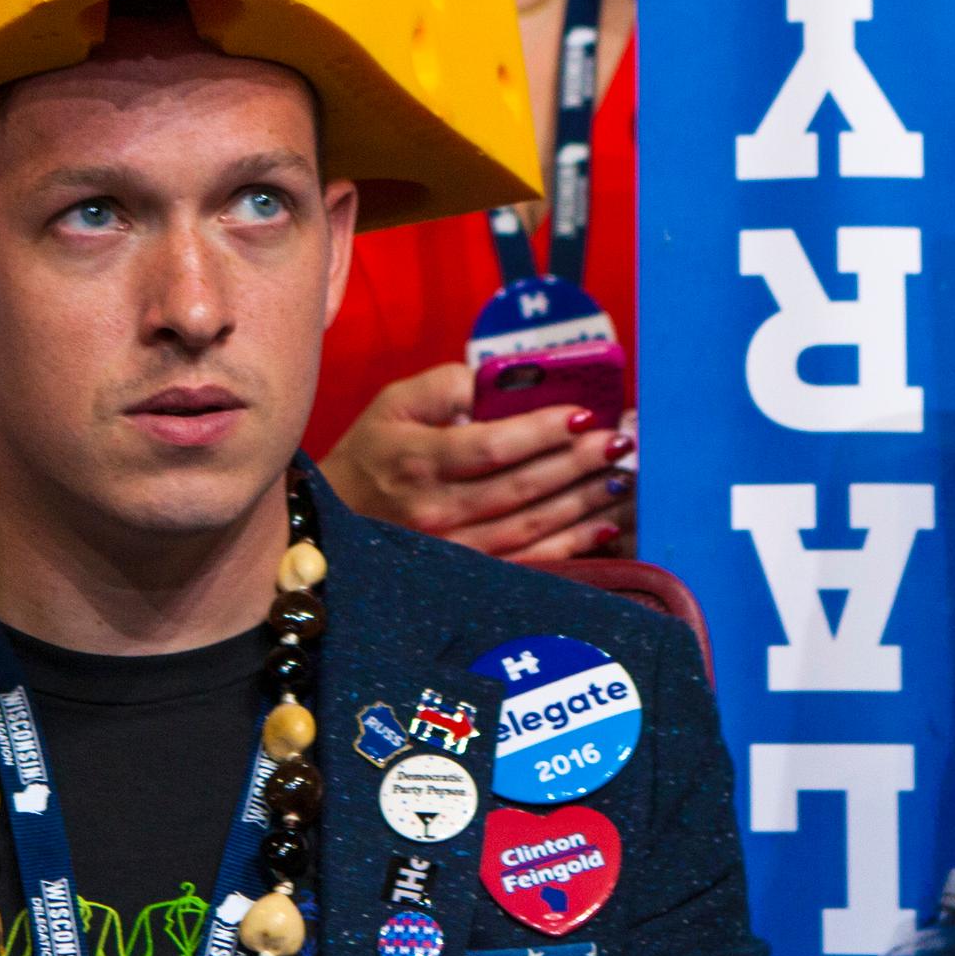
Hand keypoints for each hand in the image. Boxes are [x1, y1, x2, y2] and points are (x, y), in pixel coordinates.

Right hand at [318, 364, 630, 557]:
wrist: (333, 524)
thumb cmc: (372, 454)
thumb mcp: (393, 403)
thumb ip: (444, 385)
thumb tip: (497, 380)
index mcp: (418, 460)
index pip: (491, 446)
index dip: (541, 431)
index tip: (582, 413)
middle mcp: (436, 511)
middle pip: (520, 487)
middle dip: (577, 462)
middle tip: (619, 441)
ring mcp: (452, 550)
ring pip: (531, 527)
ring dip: (583, 502)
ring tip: (621, 477)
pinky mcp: (467, 575)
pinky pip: (528, 562)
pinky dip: (570, 545)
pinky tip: (601, 525)